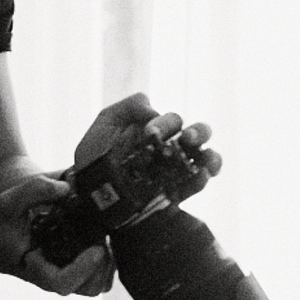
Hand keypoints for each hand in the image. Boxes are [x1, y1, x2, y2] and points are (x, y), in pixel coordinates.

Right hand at [0, 173, 113, 295]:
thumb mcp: (7, 203)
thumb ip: (34, 190)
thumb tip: (69, 187)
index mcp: (36, 270)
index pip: (64, 283)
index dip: (84, 268)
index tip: (97, 247)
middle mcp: (54, 277)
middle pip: (90, 287)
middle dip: (103, 263)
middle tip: (104, 234)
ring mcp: (66, 276)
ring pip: (99, 284)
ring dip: (107, 261)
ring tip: (104, 234)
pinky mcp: (74, 269)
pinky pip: (99, 274)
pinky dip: (107, 259)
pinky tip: (101, 235)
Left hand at [73, 92, 220, 179]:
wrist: (89, 192)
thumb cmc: (96, 156)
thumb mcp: (106, 123)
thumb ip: (129, 106)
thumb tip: (154, 110)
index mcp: (158, 129)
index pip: (174, 120)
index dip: (166, 123)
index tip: (150, 133)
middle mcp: (172, 148)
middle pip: (200, 134)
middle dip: (199, 133)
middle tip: (187, 138)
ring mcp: (176, 171)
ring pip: (207, 158)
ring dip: (211, 157)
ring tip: (204, 161)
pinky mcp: (176, 193)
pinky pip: (197, 185)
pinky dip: (202, 179)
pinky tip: (200, 176)